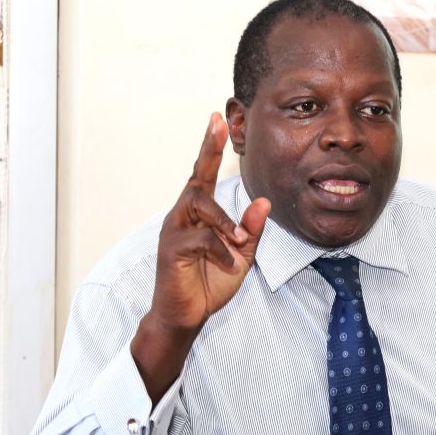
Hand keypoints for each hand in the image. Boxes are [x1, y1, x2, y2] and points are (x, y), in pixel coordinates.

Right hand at [131, 113, 270, 400]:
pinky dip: (221, 250)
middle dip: (208, 150)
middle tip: (218, 124)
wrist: (186, 316)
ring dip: (224, 221)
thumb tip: (264, 202)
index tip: (215, 118)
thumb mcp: (240, 255)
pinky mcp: (171, 251)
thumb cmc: (209, 282)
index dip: (209, 147)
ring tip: (238, 242)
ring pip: (199, 204)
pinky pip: (201, 239)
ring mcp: (173, 231)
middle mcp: (182, 216)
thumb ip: (251, 230)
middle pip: (196, 179)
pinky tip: (229, 264)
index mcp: (198, 215)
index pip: (203, 175)